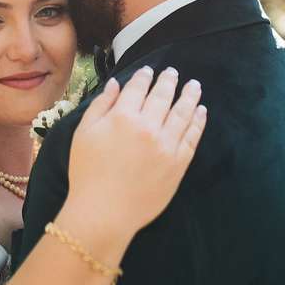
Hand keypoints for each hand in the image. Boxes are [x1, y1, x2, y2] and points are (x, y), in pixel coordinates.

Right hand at [63, 66, 206, 241]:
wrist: (104, 213)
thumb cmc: (87, 173)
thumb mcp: (83, 134)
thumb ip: (100, 106)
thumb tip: (115, 84)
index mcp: (123, 117)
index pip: (138, 88)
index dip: (144, 77)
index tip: (149, 71)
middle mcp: (148, 127)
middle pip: (163, 96)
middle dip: (169, 81)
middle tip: (174, 73)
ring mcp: (166, 145)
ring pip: (183, 113)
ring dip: (190, 96)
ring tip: (194, 86)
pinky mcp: (178, 163)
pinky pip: (192, 137)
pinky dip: (198, 121)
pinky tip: (200, 112)